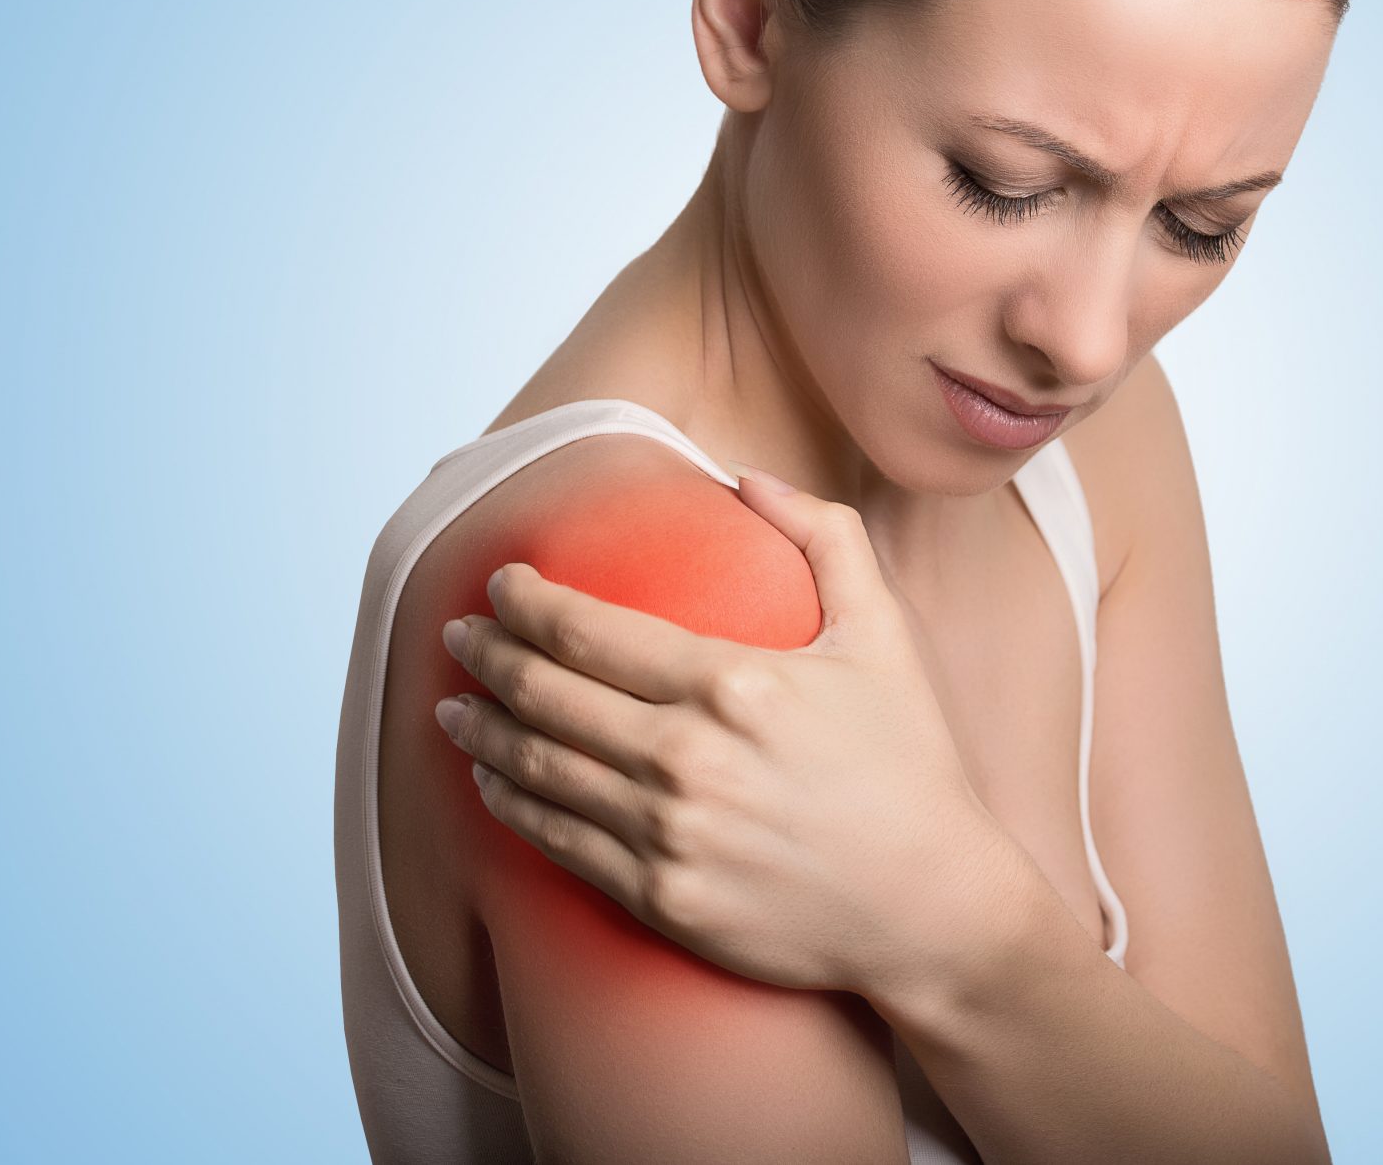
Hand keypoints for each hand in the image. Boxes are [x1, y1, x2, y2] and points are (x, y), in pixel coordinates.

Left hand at [434, 465, 1021, 1001]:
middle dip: (487, 655)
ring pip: (537, 770)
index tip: (502, 583)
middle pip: (545, 694)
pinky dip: (510, 804)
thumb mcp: (883, 633)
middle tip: (460, 633)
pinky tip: (491, 780)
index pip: (588, 629)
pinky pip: (557, 843)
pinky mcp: (662, 899)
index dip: (526, 600)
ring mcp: (669, 834)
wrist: (930, 905)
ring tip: (453, 703)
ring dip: (481, 730)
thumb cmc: (908, 763)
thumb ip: (824, 537)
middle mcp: (687, 757)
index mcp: (731, 682)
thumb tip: (747, 477)